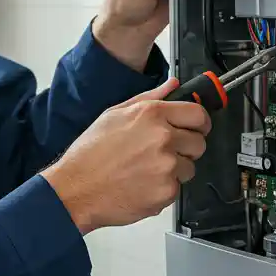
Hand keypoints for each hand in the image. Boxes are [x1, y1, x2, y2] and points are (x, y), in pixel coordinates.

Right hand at [41, 79, 210, 234]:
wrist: (76, 189)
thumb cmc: (90, 154)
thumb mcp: (114, 114)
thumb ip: (150, 97)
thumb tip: (173, 85)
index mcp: (152, 114)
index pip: (198, 114)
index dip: (200, 123)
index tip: (197, 128)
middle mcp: (163, 137)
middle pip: (199, 142)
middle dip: (187, 148)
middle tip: (165, 153)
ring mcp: (166, 165)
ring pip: (190, 167)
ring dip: (175, 170)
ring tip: (147, 170)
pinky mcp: (166, 190)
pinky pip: (177, 188)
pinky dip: (164, 189)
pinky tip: (143, 184)